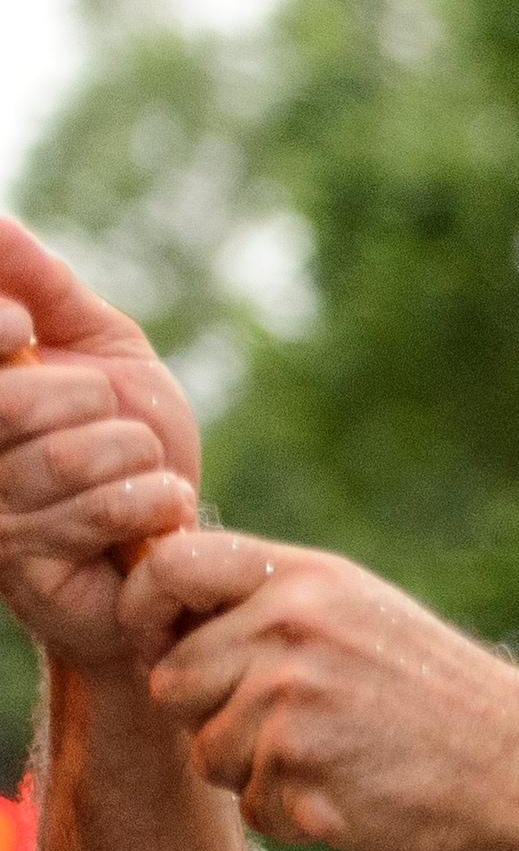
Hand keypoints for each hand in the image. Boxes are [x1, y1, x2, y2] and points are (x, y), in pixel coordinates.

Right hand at [0, 216, 203, 668]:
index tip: (20, 326)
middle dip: (93, 403)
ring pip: (70, 456)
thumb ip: (41, 284)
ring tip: (138, 475)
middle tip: (117, 430)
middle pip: (14, 401)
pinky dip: (154, 501)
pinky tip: (154, 514)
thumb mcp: (99, 346)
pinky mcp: (23, 566)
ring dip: (135, 459)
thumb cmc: (131, 439)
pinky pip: (104, 509)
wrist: (170, 540)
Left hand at [120, 530, 518, 850]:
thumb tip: (159, 600)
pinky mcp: (301, 776)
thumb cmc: (438, 692)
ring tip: (333, 758)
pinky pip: (251, 807)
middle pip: (169, 680)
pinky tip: (352, 792)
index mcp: (305, 582)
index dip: (144, 609)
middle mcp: (291, 633)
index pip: (167, 568)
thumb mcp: (360, 610)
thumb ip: (269, 597)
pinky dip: (293, 813)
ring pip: (205, 752)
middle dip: (211, 713)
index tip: (163, 642)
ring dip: (253, 772)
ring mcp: (293, 705)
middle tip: (285, 723)